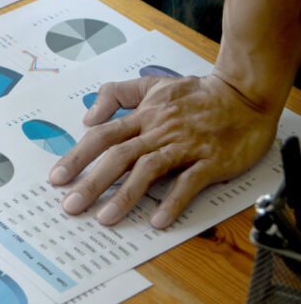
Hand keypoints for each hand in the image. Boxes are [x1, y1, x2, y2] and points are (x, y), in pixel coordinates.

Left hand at [48, 73, 279, 228]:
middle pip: (119, 156)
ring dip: (126, 195)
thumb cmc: (198, 93)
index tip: (57, 178)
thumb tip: (88, 116)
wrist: (246, 93)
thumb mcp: (153, 84)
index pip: (102, 136)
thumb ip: (117, 94)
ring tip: (106, 218)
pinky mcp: (211, 160)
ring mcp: (185, 146)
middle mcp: (160, 131)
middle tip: (71, 205)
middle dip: (92, 182)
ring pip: (149, 170)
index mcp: (144, 116)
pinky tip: (158, 219)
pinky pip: (190, 182)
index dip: (77, 157)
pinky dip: (174, 201)